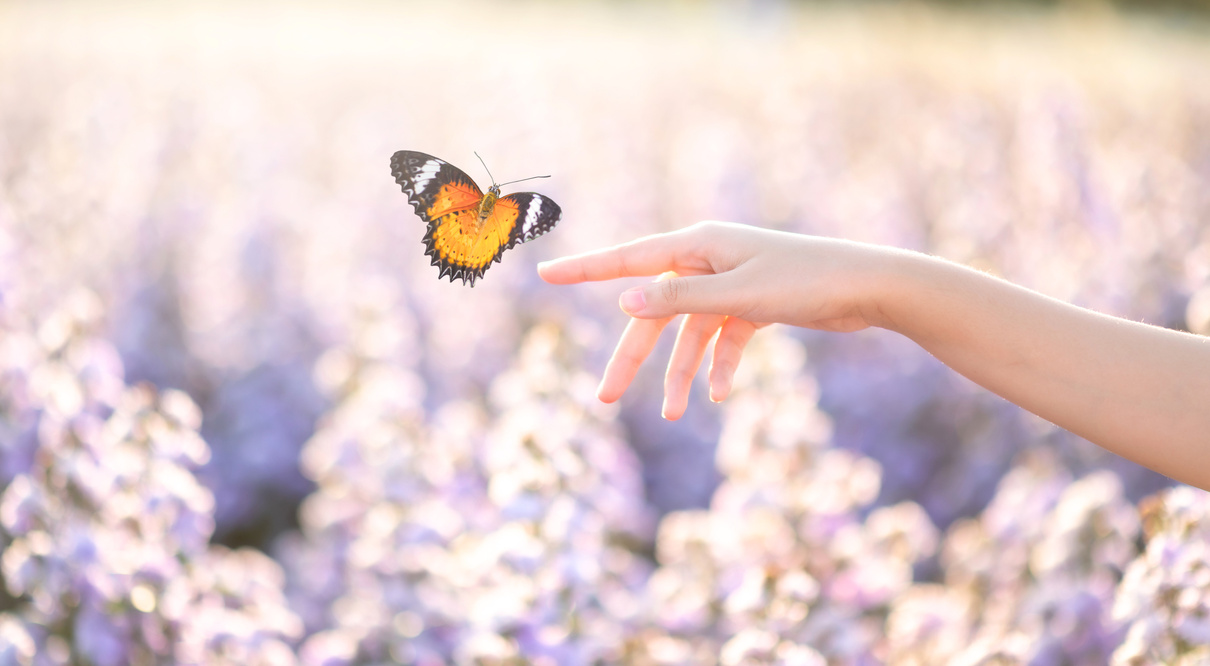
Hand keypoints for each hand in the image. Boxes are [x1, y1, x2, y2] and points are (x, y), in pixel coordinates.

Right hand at [538, 222, 896, 418]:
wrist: (870, 287)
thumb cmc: (806, 282)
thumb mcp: (738, 296)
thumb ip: (680, 299)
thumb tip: (625, 300)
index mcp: (698, 245)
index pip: (628, 260)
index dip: (586, 270)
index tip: (546, 274)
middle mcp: (708, 260)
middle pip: (655, 311)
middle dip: (633, 357)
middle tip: (603, 398)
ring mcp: (730, 283)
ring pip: (688, 333)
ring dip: (680, 373)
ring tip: (671, 414)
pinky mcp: (753, 304)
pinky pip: (722, 339)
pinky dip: (720, 366)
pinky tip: (723, 396)